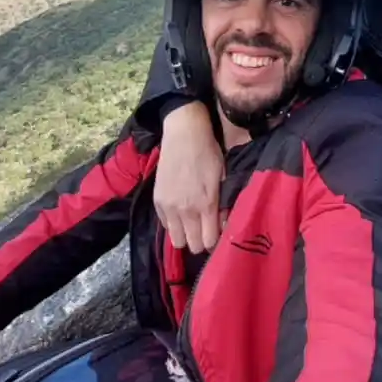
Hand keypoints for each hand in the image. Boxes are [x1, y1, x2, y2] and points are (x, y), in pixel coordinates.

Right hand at [154, 101, 224, 253]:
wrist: (184, 135)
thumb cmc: (209, 153)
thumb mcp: (223, 177)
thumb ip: (223, 204)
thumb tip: (224, 225)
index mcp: (206, 204)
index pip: (209, 241)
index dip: (215, 242)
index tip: (217, 235)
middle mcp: (186, 210)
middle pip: (192, 245)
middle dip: (200, 242)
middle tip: (205, 231)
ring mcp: (169, 207)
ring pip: (176, 241)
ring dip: (185, 236)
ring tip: (191, 225)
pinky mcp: (158, 201)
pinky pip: (165, 226)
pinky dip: (173, 224)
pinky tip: (180, 213)